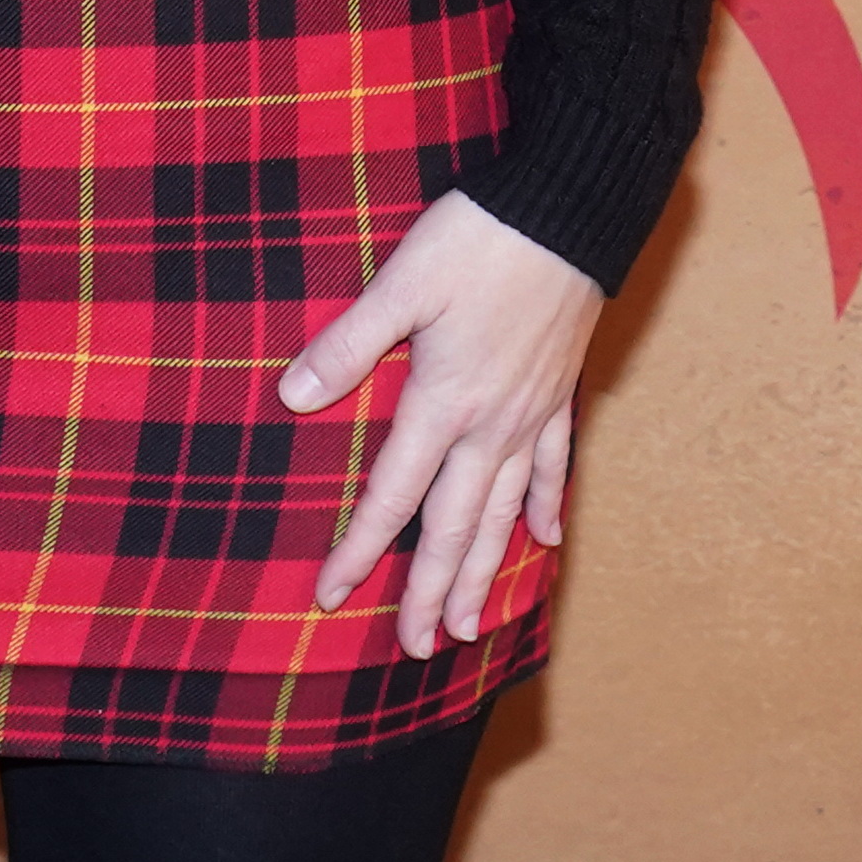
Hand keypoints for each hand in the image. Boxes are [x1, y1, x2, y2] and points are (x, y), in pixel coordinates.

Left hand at [278, 190, 603, 658]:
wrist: (569, 210)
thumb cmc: (480, 237)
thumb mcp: (402, 283)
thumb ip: (348, 344)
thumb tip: (292, 398)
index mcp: (443, 401)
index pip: (393, 496)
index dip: (359, 550)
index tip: (330, 597)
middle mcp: (490, 424)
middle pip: (454, 526)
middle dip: (427, 591)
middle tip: (411, 650)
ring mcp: (530, 413)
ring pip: (504, 513)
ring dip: (484, 573)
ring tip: (468, 628)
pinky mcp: (559, 392)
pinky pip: (553, 467)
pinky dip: (547, 507)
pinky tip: (545, 542)